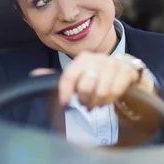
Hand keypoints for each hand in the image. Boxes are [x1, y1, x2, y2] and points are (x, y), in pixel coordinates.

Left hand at [38, 53, 153, 109]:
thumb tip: (35, 74)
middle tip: (85, 104)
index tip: (64, 105)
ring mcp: (115, 64)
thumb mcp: (81, 77)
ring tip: (96, 104)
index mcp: (84, 59)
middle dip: (84, 100)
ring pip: (101, 90)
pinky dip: (111, 100)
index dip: (64, 92)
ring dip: (97, 102)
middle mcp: (98, 58)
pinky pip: (116, 90)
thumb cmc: (101, 78)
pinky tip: (108, 100)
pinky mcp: (128, 71)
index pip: (69, 75)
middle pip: (85, 85)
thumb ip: (62, 78)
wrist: (129, 75)